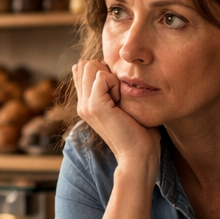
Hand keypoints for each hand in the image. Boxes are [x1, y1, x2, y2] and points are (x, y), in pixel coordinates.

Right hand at [72, 58, 159, 181]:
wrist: (137, 155)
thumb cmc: (138, 131)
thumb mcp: (121, 104)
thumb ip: (113, 88)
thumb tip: (110, 68)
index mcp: (86, 103)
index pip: (83, 68)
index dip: (103, 70)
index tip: (117, 90)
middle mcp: (81, 103)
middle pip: (85, 64)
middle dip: (106, 71)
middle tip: (119, 94)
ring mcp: (85, 105)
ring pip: (90, 66)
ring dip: (111, 76)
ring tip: (119, 98)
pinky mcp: (94, 106)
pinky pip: (101, 76)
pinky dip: (115, 83)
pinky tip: (120, 101)